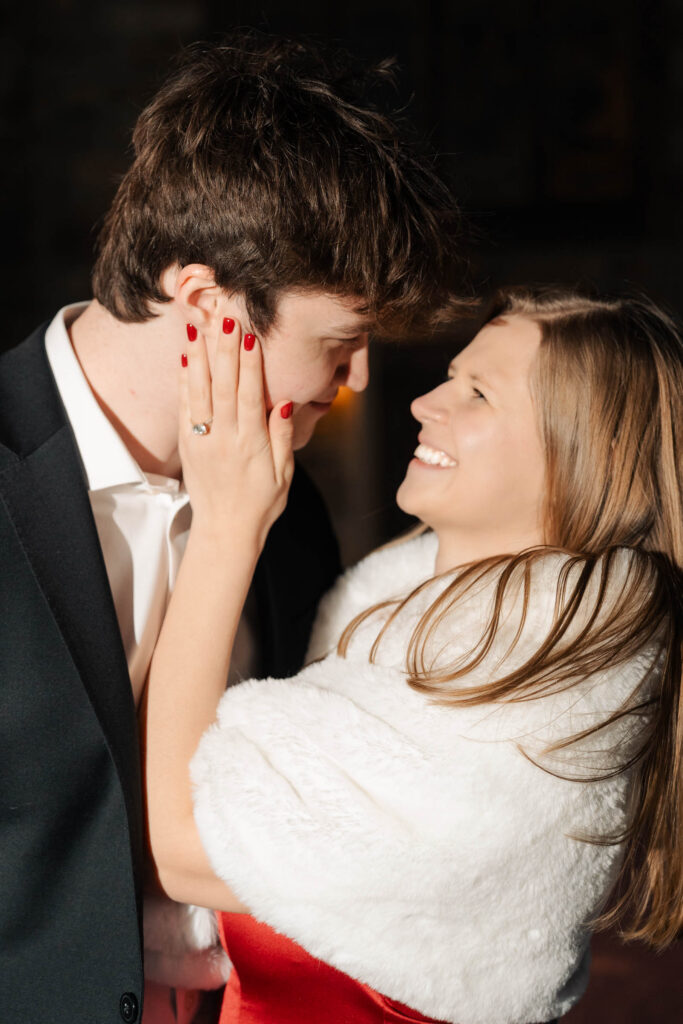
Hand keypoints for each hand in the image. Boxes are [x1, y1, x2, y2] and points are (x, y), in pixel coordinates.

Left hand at [179, 318, 294, 550]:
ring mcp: (202, 442)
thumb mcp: (284, 474)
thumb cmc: (262, 503)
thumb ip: (283, 438)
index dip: (250, 365)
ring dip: (199, 358)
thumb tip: (283, 403)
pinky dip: (184, 382)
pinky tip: (185, 359)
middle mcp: (224, 440)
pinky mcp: (188, 446)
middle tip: (225, 318)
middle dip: (225, 351)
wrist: (226, 531)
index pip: (250, 397)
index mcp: (252, 445)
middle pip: (223, 387)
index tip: (251, 336)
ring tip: (198, 328)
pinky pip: (184, 408)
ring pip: (199, 393)